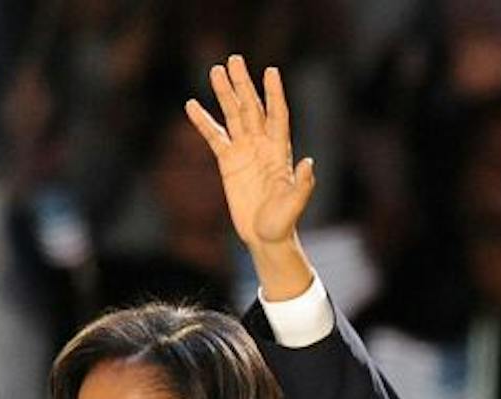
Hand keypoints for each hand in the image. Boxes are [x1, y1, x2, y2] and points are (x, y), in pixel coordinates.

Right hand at [185, 54, 313, 250]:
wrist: (265, 237)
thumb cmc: (283, 222)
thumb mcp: (294, 205)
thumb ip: (302, 185)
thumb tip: (309, 163)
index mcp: (280, 151)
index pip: (277, 115)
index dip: (274, 94)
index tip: (270, 71)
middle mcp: (262, 145)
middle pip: (252, 108)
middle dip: (243, 84)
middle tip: (233, 60)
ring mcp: (245, 151)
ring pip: (233, 116)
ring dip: (224, 94)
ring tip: (215, 71)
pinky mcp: (228, 162)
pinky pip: (214, 136)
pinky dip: (203, 122)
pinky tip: (191, 105)